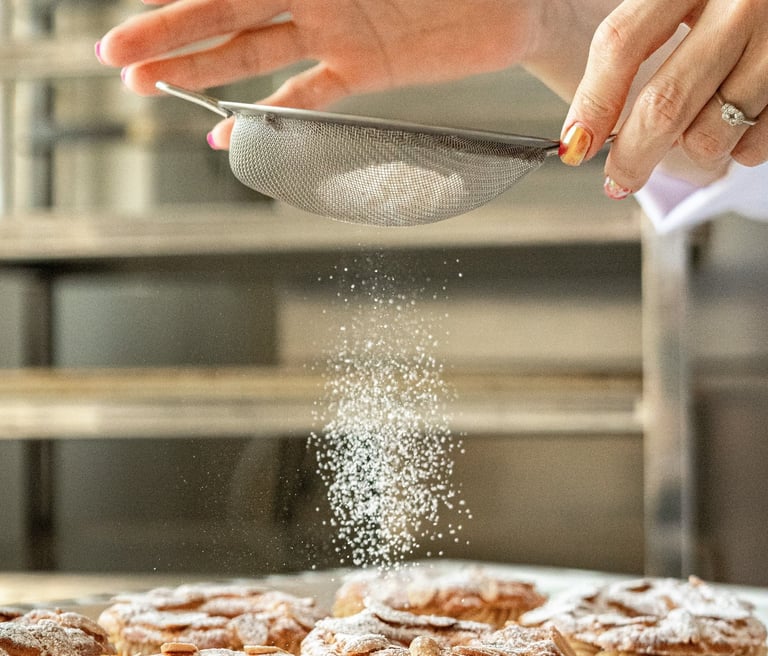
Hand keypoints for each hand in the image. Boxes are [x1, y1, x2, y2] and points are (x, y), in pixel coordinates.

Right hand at [96, 0, 541, 147]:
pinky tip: (227, 134)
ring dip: (199, 71)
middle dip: (169, 34)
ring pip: (252, 53)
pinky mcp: (363, 69)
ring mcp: (336, 32)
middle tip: (116, 59)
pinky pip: (306, 97)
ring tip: (146, 88)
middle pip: (226, 13)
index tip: (134, 8)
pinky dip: (268, 117)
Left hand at [560, 0, 767, 198]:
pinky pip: (753, 146)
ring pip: (709, 136)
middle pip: (663, 106)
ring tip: (690, 129)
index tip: (575, 144)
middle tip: (618, 178)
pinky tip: (729, 123)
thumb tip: (575, 119)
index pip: (620, 44)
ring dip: (687, 149)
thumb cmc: (719, 3)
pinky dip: (732, 148)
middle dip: (631, 158)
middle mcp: (739, 3)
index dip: (592, 103)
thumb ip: (625, 39)